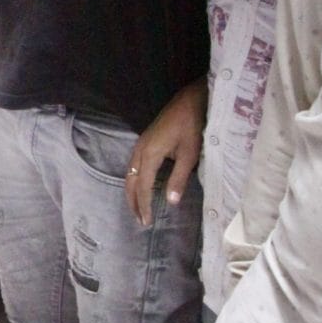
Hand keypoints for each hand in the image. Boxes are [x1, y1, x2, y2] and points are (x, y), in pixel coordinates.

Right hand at [124, 78, 205, 226]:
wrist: (189, 100)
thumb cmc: (192, 126)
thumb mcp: (189, 154)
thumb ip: (178, 179)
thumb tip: (170, 202)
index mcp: (150, 154)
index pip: (142, 186)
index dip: (144, 205)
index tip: (147, 222)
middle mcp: (140, 150)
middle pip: (130, 181)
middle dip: (133, 202)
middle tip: (140, 220)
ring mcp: (140, 144)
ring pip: (129, 173)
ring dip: (133, 192)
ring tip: (139, 208)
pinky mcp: (145, 141)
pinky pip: (133, 166)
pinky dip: (135, 181)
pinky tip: (143, 186)